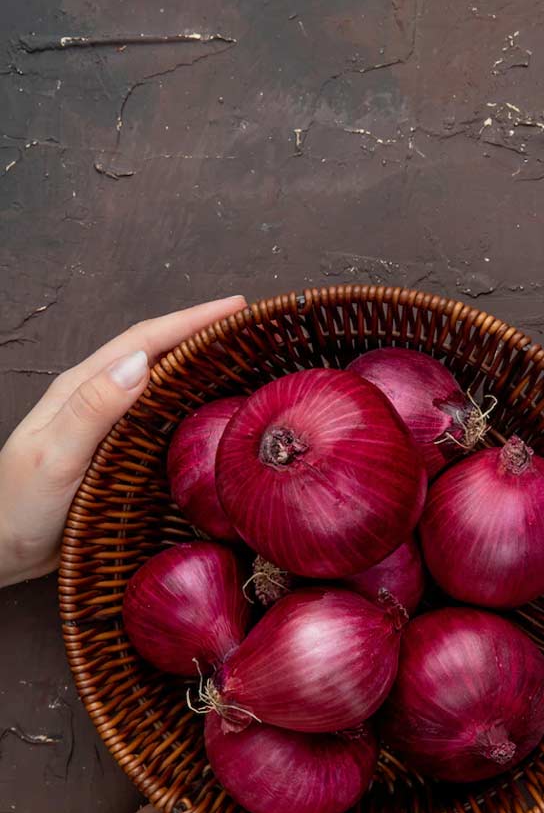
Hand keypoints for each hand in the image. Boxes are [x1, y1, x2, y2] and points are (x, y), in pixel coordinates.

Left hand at [0, 294, 247, 587]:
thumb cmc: (19, 505)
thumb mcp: (54, 455)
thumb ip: (93, 409)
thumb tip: (141, 363)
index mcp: (82, 387)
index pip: (144, 342)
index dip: (192, 321)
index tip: (237, 307)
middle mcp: (97, 399)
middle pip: (157, 354)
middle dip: (202, 334)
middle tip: (251, 330)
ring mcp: (107, 427)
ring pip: (161, 385)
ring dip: (199, 367)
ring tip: (243, 363)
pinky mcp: (115, 455)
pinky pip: (161, 419)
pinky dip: (190, 406)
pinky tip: (211, 415)